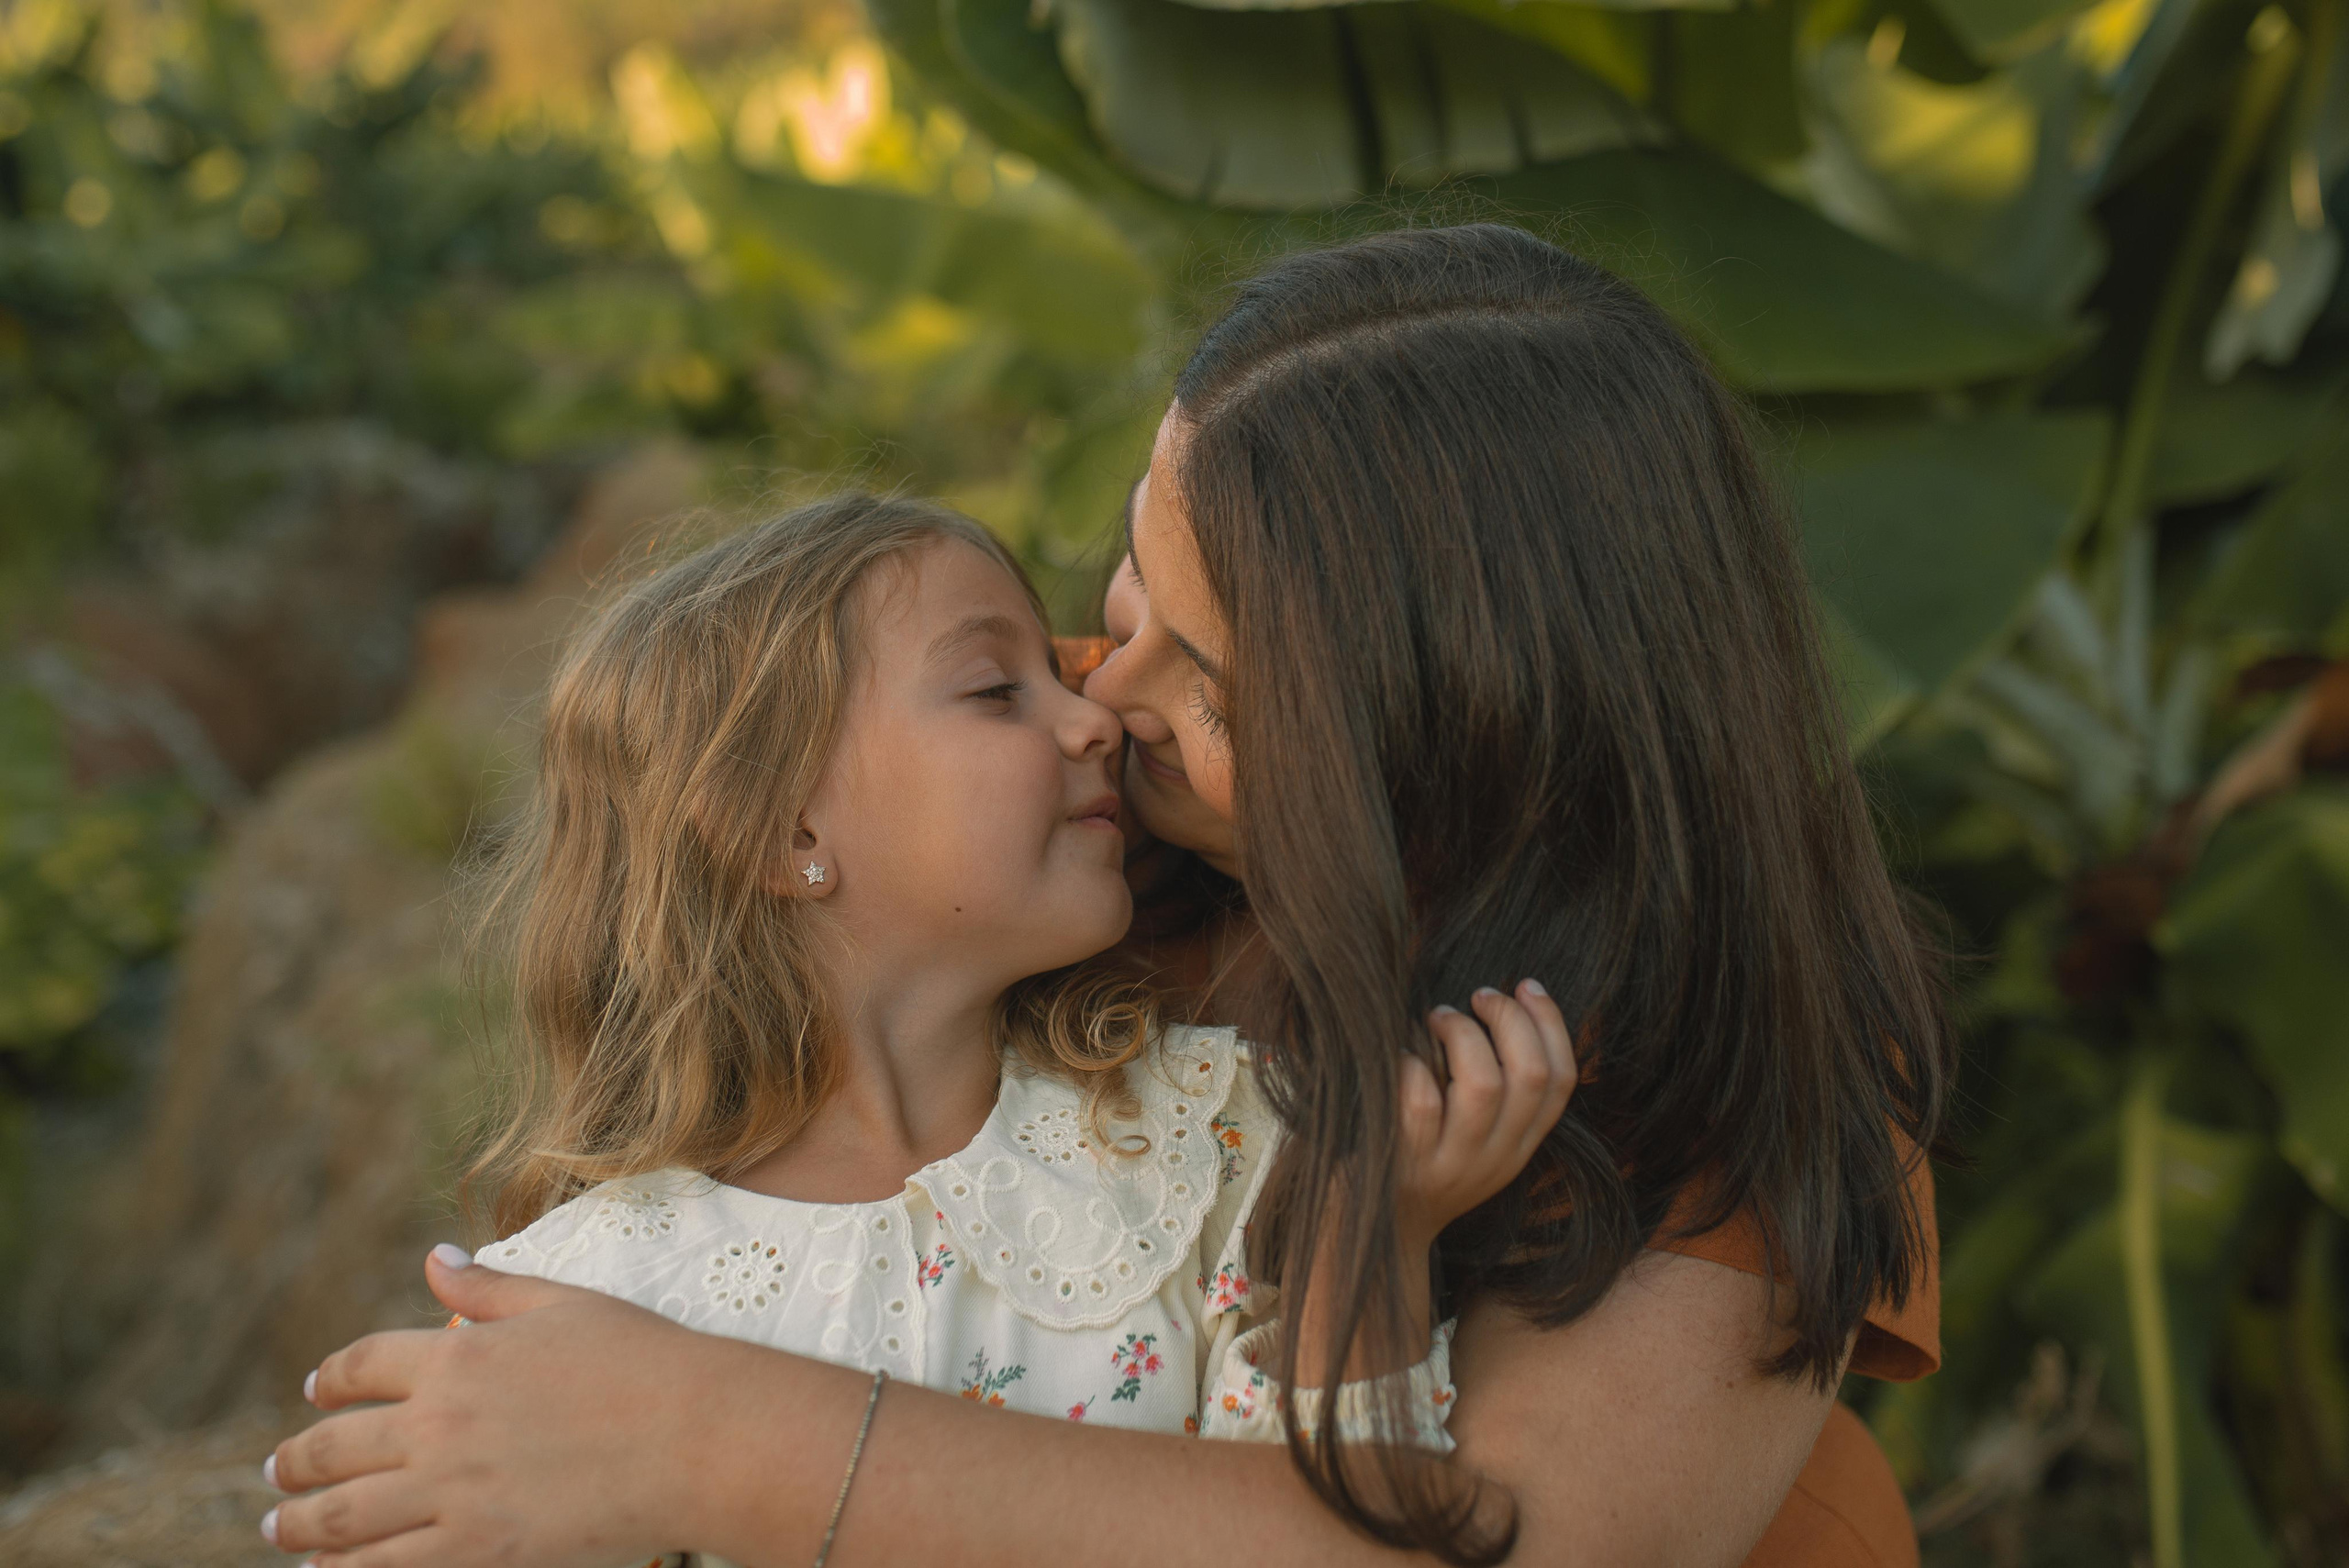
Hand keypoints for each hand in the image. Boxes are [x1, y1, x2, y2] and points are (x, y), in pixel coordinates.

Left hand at [260, 1254, 740, 1566]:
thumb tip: (434, 1258)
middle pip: (335, 1446)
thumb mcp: (563, 1304)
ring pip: (343, 1518)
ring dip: (299, 1525)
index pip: (363, 1364)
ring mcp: (452, 1493)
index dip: (331, 1377)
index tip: (316, 1391)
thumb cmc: (643, 1362)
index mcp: (458, 1355)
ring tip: (280, 1528)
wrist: (696, 1437)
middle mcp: (439, 1425)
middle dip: (296, 1462)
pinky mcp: (477, 1551)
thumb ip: (489, 1287)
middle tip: (278, 1475)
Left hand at [1396, 979, 1575, 1256]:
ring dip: (1460, 1034)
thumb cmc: (1419, 1162)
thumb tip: (1499, 1005)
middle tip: (1478, 996)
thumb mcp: (1473, 1137)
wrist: (1376, 1233)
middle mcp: (1494, 1156)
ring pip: (1482, 1085)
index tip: (1527, 985)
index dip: (1551, 1023)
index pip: (1562, 1080)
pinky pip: (1420, 1104)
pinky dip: (1412, 1065)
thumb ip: (1495, 1090)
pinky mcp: (1407, 1164)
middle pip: (1531, 1075)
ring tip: (1435, 1017)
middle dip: (1509, 1019)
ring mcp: (1452, 1163)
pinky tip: (1400, 1055)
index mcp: (1519, 1144)